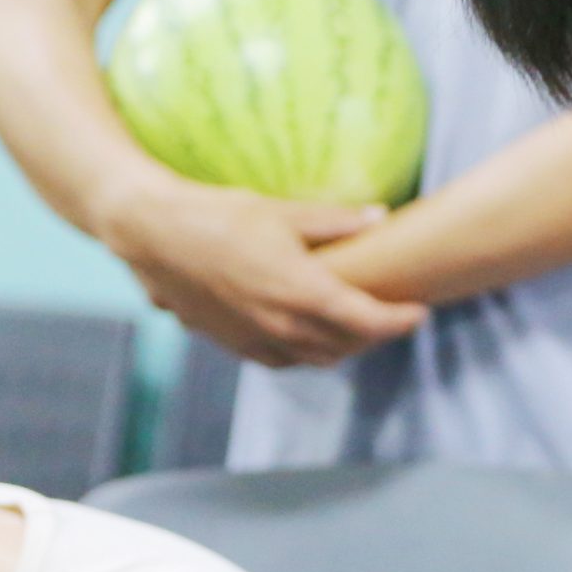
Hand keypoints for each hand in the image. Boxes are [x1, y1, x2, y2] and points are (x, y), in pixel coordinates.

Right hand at [97, 177, 427, 367]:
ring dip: (343, 346)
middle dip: (376, 334)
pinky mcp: (234, 344)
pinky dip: (306, 352)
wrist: (152, 234)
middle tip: (391, 313)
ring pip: (317, 358)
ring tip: (356, 325)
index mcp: (302, 292)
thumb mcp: (283, 211)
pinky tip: (310, 332)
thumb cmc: (217, 215)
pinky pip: (284, 360)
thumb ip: (336, 221)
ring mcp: (257, 339)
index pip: (369, 322)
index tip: (420, 312)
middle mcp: (283, 325)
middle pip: (348, 345)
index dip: (400, 321)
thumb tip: (381, 216)